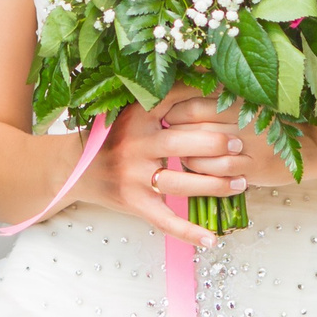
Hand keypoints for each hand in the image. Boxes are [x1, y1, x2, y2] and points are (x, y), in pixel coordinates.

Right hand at [74, 97, 245, 246]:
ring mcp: (134, 176)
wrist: (74, 168)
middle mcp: (135, 144)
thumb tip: (207, 76)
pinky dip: (188, 232)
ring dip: (215, 185)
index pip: (175, 100)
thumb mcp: (133, 111)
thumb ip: (165, 99)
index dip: (205, 99)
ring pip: (181, 183)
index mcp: (138, 116)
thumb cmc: (115, 136)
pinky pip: (165, 220)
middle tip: (239, 144)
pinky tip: (211, 239)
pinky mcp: (134, 202)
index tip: (232, 100)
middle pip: (182, 144)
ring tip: (241, 183)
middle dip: (215, 144)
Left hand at [160, 90, 294, 188]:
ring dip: (184, 154)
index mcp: (240, 100)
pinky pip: (217, 171)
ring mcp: (248, 146)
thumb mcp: (254, 103)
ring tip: (180, 152)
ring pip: (200, 151)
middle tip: (167, 136)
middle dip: (173, 133)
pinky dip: (202, 171)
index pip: (192, 104)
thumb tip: (186, 90)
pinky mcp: (254, 169)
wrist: (316, 146)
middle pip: (192, 127)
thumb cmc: (277, 122)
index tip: (165, 114)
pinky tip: (198, 168)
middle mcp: (242, 120)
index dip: (173, 111)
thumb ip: (224, 97)